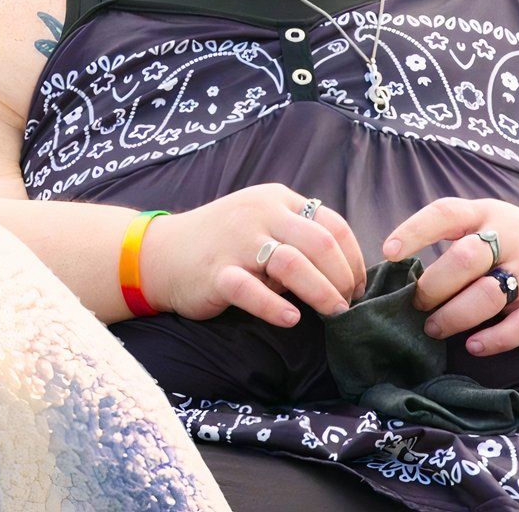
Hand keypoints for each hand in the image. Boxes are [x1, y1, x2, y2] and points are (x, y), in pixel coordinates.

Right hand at [145, 184, 366, 326]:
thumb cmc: (221, 242)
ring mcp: (236, 242)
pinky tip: (291, 319)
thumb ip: (296, 236)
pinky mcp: (216, 272)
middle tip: (348, 304)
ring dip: (321, 292)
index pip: (332, 224)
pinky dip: (276, 307)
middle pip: (319, 243)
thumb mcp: (260, 222)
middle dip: (342, 278)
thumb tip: (345, 271)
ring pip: (292, 263)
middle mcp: (259, 214)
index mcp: (276, 199)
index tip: (358, 287)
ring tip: (333, 313)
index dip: (354, 258)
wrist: (159, 253)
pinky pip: (251, 290)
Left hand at [382, 197, 518, 355]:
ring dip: (454, 316)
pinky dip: (494, 340)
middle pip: (465, 258)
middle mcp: (511, 238)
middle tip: (417, 304)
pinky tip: (473, 345)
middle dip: (433, 286)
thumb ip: (453, 239)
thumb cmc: (515, 247)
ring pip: (487, 294)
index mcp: (488, 214)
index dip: (414, 231)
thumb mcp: (489, 225)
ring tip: (434, 328)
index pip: (446, 213)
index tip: (389, 252)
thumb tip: (399, 272)